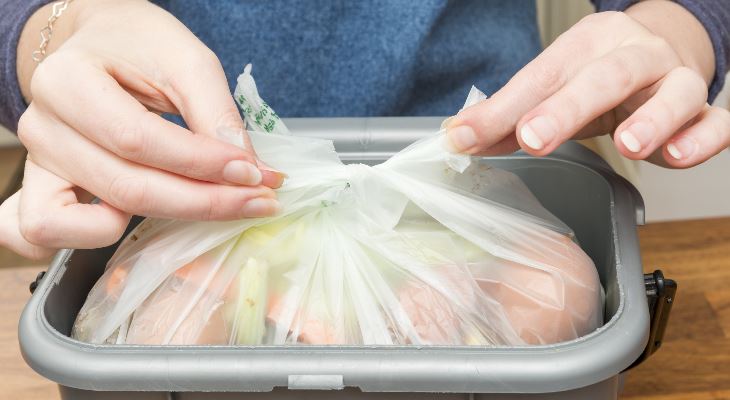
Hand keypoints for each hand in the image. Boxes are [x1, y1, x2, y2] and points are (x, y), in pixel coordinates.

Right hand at [0, 0, 281, 258]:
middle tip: (258, 199)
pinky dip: (92, 238)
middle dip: (204, 201)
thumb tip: (247, 170)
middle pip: (127, 187)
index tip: (255, 173)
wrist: (100, 44)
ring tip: (218, 204)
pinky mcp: (41, 191)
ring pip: (99, 219)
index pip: (138, 140)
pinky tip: (144, 222)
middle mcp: (42, 128)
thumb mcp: (185, 60)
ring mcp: (37, 165)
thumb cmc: (139, 47)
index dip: (203, 164)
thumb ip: (216, 113)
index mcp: (67, 82)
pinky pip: (49, 233)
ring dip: (169, 219)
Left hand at [446, 1, 729, 167]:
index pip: (542, 76)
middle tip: (533, 138)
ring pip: (674, 92)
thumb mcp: (553, 88)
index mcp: (587, 44)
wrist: (663, 53)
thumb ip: (509, 116)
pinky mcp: (704, 111)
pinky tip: (678, 156)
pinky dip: (703, 138)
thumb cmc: (599, 75)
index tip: (467, 137)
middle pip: (605, 76)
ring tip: (630, 144)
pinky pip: (716, 122)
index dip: (505, 108)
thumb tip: (460, 139)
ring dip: (653, 119)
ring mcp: (675, 80)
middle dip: (566, 108)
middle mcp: (635, 55)